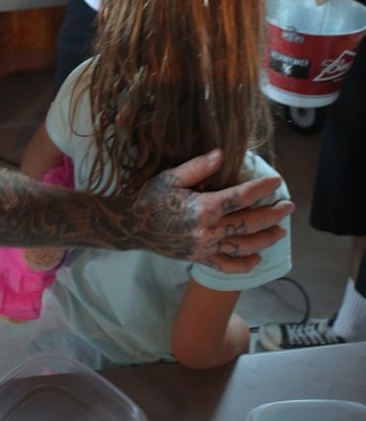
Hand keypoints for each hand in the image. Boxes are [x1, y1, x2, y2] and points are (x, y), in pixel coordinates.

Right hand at [131, 149, 291, 272]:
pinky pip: (227, 266)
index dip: (262, 188)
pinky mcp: (200, 259)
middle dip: (273, 214)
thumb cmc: (150, 198)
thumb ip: (198, 167)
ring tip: (280, 231)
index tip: (277, 181)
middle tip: (289, 207)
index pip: (242, 196)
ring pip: (244, 246)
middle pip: (250, 223)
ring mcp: (205, 247)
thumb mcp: (171, 177)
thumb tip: (222, 154)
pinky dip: (244, 265)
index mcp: (204, 207)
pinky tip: (256, 259)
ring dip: (266, 239)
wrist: (132, 226)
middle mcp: (209, 230)